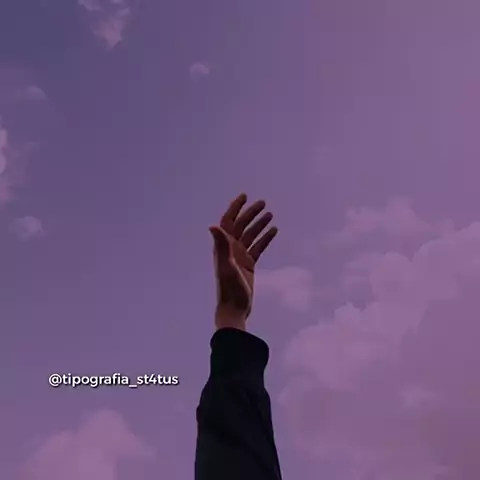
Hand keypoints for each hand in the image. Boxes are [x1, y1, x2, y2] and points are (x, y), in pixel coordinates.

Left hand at [209, 193, 277, 330]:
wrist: (234, 308)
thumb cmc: (228, 288)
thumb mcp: (226, 265)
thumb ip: (221, 245)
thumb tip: (212, 226)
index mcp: (223, 246)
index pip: (228, 221)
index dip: (235, 208)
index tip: (245, 196)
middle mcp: (230, 249)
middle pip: (241, 225)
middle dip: (251, 213)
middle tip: (263, 203)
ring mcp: (240, 256)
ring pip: (251, 235)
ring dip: (259, 224)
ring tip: (270, 214)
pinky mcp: (248, 265)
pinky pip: (258, 247)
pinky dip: (265, 238)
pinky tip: (273, 231)